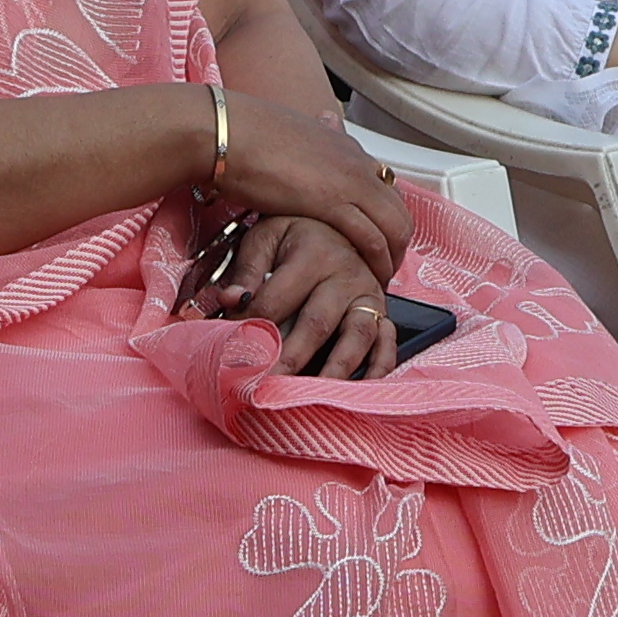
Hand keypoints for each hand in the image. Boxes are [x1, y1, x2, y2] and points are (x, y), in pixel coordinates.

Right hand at [198, 85, 413, 291]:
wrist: (225, 132)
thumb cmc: (242, 138)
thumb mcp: (285, 145)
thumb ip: (301, 161)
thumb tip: (294, 173)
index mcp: (344, 147)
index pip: (386, 187)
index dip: (387, 219)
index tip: (378, 243)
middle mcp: (356, 162)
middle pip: (400, 210)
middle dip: (398, 245)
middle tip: (383, 269)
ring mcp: (349, 181)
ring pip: (395, 226)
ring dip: (391, 259)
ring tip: (378, 281)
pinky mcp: (333, 202)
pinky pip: (371, 238)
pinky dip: (376, 262)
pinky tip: (367, 278)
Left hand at [214, 219, 402, 379]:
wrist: (341, 221)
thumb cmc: (296, 235)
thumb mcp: (266, 238)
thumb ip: (247, 271)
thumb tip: (230, 302)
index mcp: (311, 253)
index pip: (275, 299)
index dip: (250, 327)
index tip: (231, 352)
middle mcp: (345, 274)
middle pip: (316, 323)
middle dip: (291, 359)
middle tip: (268, 387)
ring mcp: (368, 294)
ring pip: (357, 335)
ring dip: (336, 369)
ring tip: (313, 395)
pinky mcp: (382, 310)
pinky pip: (387, 341)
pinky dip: (379, 367)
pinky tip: (361, 390)